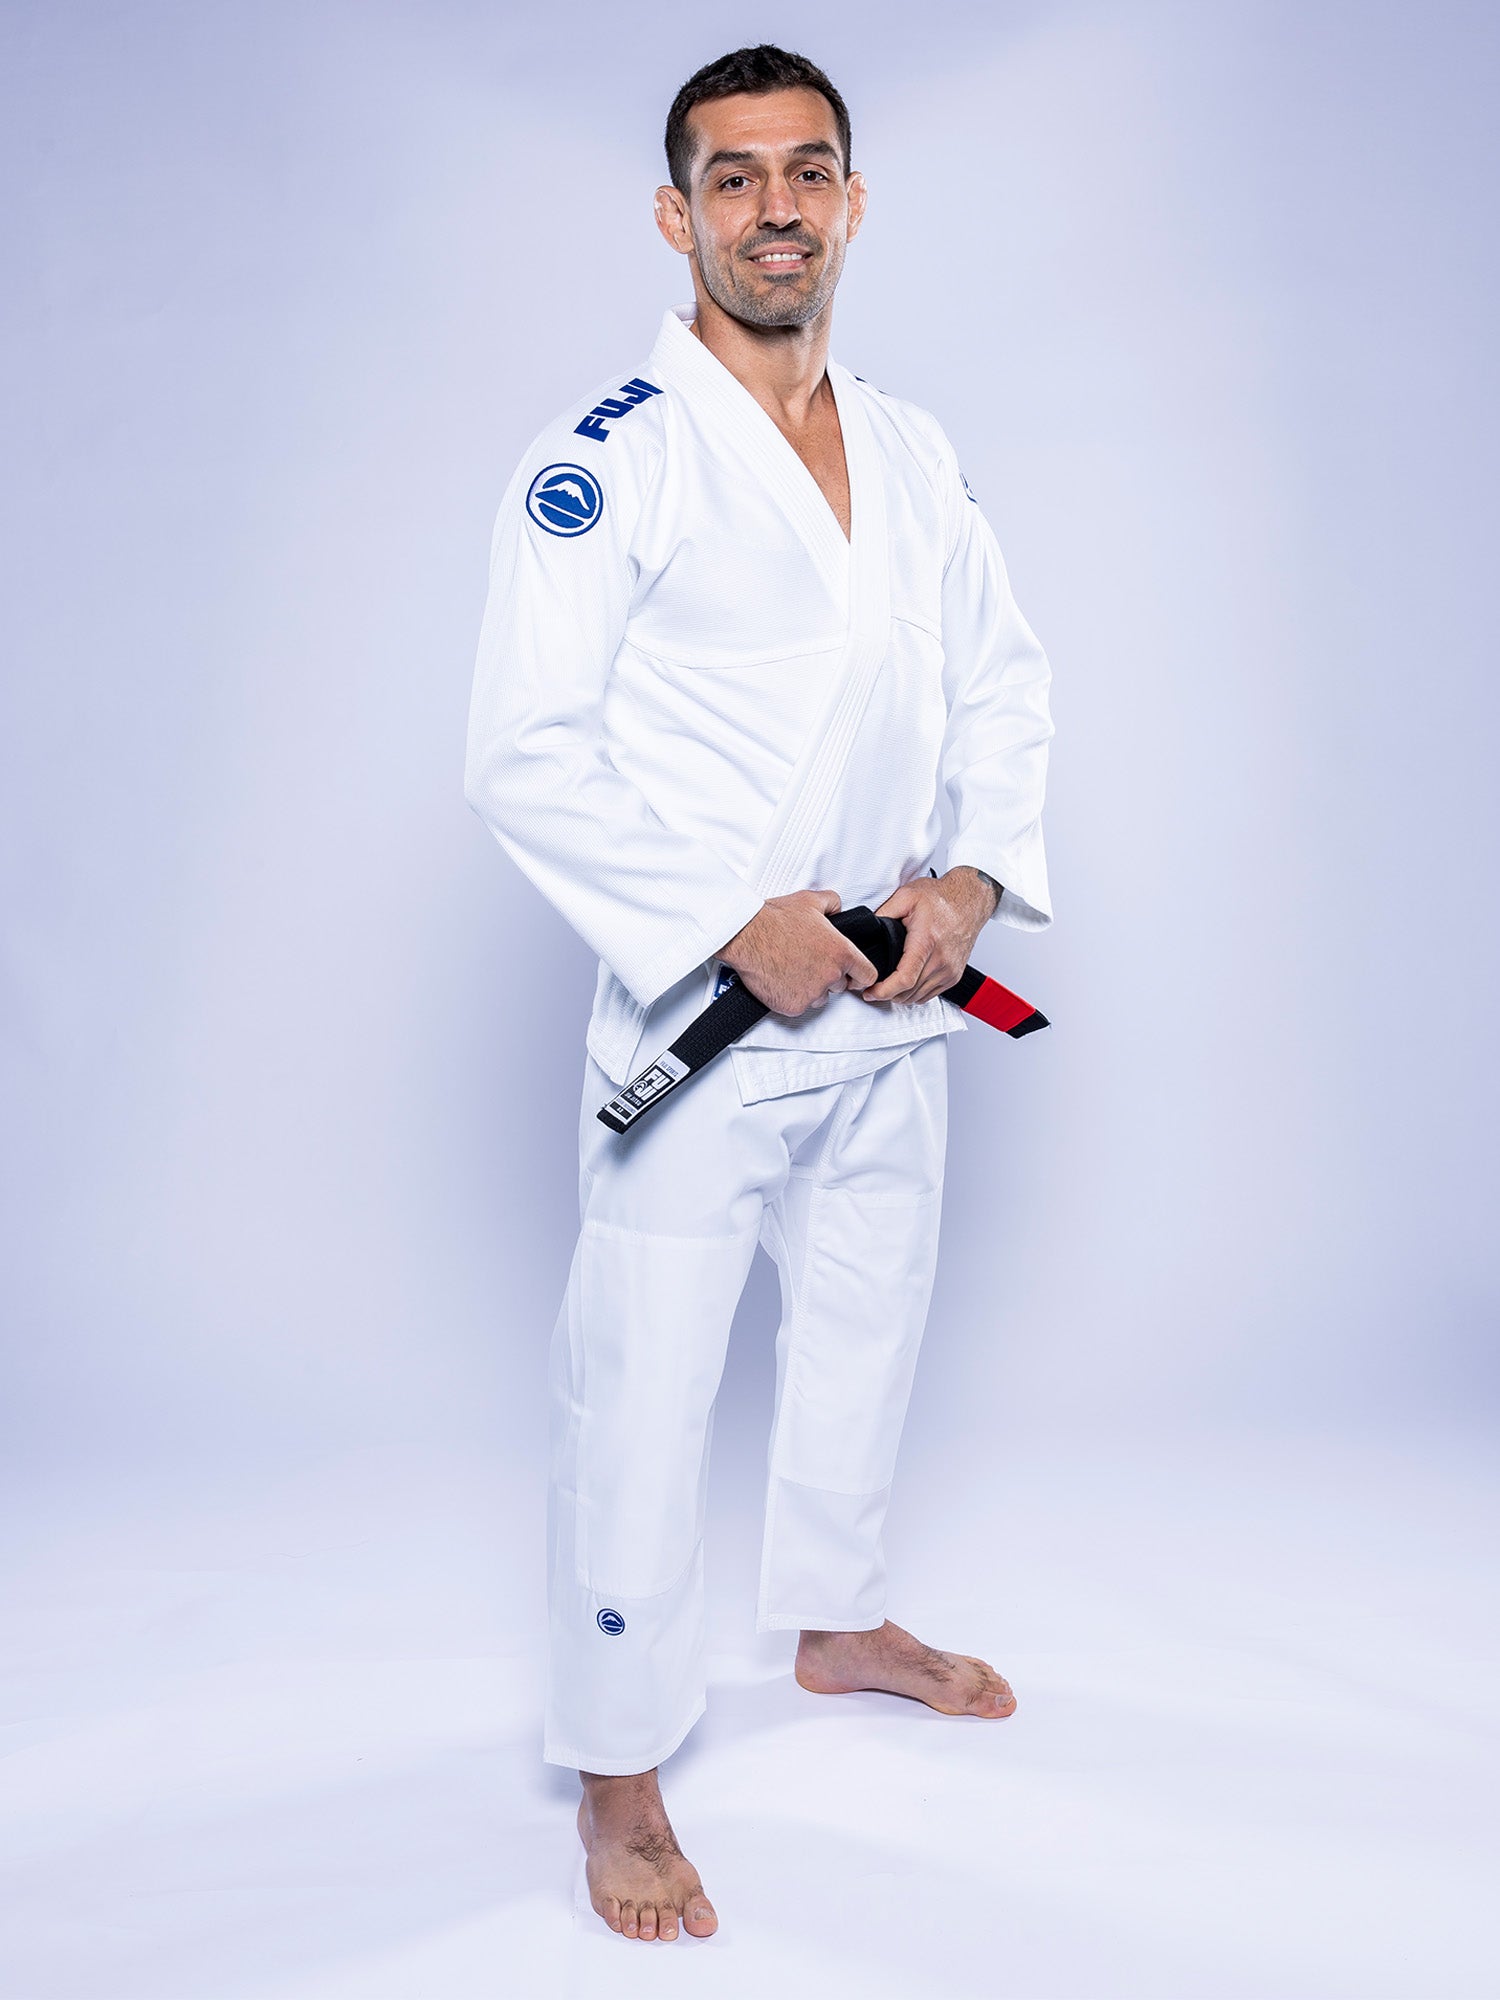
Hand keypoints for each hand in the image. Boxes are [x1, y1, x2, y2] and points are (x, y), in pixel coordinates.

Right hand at [716, 889, 878, 1016]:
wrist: (746, 935)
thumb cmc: (775, 919)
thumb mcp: (811, 900)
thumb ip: (833, 904)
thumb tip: (838, 909)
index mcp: (841, 953)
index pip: (867, 975)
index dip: (860, 975)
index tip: (854, 976)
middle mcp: (830, 976)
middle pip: (840, 986)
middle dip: (828, 977)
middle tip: (808, 963)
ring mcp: (812, 993)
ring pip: (819, 998)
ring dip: (810, 989)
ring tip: (791, 970)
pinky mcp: (793, 1006)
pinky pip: (798, 1006)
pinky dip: (790, 997)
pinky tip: (780, 980)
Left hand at [860, 867, 998, 1004]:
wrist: (969, 900)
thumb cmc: (941, 898)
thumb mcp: (906, 896)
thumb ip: (883, 913)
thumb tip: (866, 929)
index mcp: (926, 941)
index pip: (904, 979)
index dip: (883, 991)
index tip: (869, 992)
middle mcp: (941, 960)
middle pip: (908, 993)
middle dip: (886, 994)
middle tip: (872, 987)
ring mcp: (949, 970)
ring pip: (917, 998)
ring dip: (900, 996)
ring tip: (886, 986)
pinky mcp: (954, 976)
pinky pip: (929, 995)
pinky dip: (914, 994)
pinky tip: (906, 984)